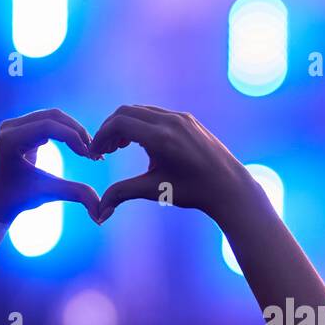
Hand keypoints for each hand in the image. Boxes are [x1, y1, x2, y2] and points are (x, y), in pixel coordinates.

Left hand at [0, 109, 102, 222]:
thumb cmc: (18, 198)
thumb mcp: (48, 193)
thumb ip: (76, 194)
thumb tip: (101, 212)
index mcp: (10, 141)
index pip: (48, 127)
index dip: (73, 137)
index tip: (89, 156)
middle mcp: (9, 128)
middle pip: (53, 116)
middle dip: (77, 132)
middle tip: (94, 152)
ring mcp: (14, 125)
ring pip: (53, 116)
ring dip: (74, 131)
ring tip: (88, 150)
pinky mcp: (21, 127)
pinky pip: (49, 121)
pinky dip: (66, 131)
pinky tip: (77, 148)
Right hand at [89, 105, 262, 225]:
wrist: (229, 187)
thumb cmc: (192, 191)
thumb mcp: (154, 191)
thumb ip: (122, 194)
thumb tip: (99, 212)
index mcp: (160, 137)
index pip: (119, 123)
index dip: (101, 136)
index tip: (95, 154)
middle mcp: (170, 121)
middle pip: (126, 113)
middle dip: (110, 130)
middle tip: (104, 151)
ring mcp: (181, 117)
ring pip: (141, 111)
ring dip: (126, 126)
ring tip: (119, 148)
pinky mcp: (188, 119)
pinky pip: (156, 114)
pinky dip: (142, 124)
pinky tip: (140, 144)